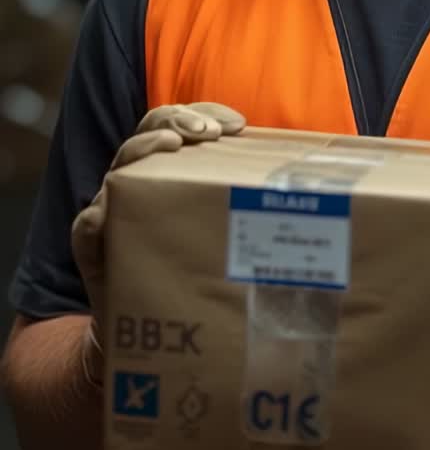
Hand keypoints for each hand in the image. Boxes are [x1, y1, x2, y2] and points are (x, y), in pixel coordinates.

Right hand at [71, 102, 245, 383]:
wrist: (153, 337)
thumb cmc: (199, 277)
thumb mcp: (233, 235)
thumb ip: (261, 209)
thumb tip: (322, 191)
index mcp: (172, 172)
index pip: (183, 123)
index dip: (205, 112)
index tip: (236, 123)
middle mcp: (141, 184)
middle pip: (150, 132)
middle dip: (179, 120)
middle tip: (208, 131)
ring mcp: (114, 212)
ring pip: (120, 166)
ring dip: (145, 149)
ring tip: (174, 144)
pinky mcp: (95, 250)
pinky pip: (88, 225)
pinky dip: (99, 214)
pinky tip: (114, 207)